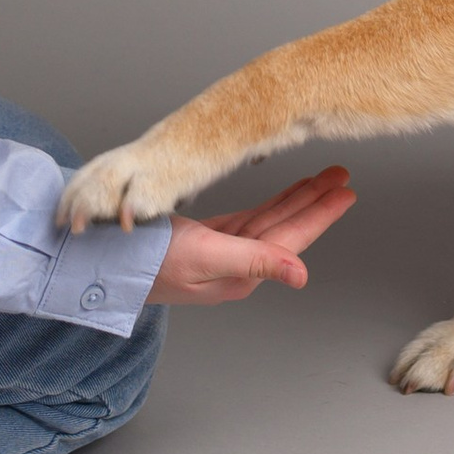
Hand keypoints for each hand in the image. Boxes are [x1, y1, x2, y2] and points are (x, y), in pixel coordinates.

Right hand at [150, 167, 355, 304]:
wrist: (106, 262)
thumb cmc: (149, 260)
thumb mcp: (205, 256)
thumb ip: (255, 260)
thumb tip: (301, 276)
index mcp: (242, 273)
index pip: (292, 239)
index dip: (321, 214)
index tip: (347, 193)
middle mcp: (238, 266)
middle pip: (288, 228)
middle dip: (317, 202)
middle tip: (342, 177)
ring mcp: (224, 254)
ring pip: (271, 221)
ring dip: (298, 200)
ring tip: (324, 180)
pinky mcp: (208, 242)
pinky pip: (250, 220)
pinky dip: (271, 205)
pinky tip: (284, 197)